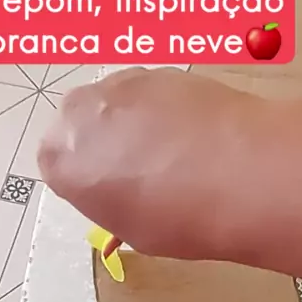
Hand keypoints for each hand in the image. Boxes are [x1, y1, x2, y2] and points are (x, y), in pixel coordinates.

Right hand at [38, 66, 263, 261]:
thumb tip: (126, 195)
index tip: (114, 193)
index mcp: (60, 159)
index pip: (59, 166)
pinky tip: (197, 134)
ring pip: (117, 104)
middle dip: (105, 143)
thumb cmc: (180, 218)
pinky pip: (153, 93)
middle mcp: (80, 113)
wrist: (242, 174)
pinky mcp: (162, 70)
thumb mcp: (134, 231)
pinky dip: (167, 109)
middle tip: (143, 172)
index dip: (89, 180)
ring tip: (176, 154)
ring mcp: (122, 84)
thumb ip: (114, 204)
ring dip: (135, 122)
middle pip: (82, 125)